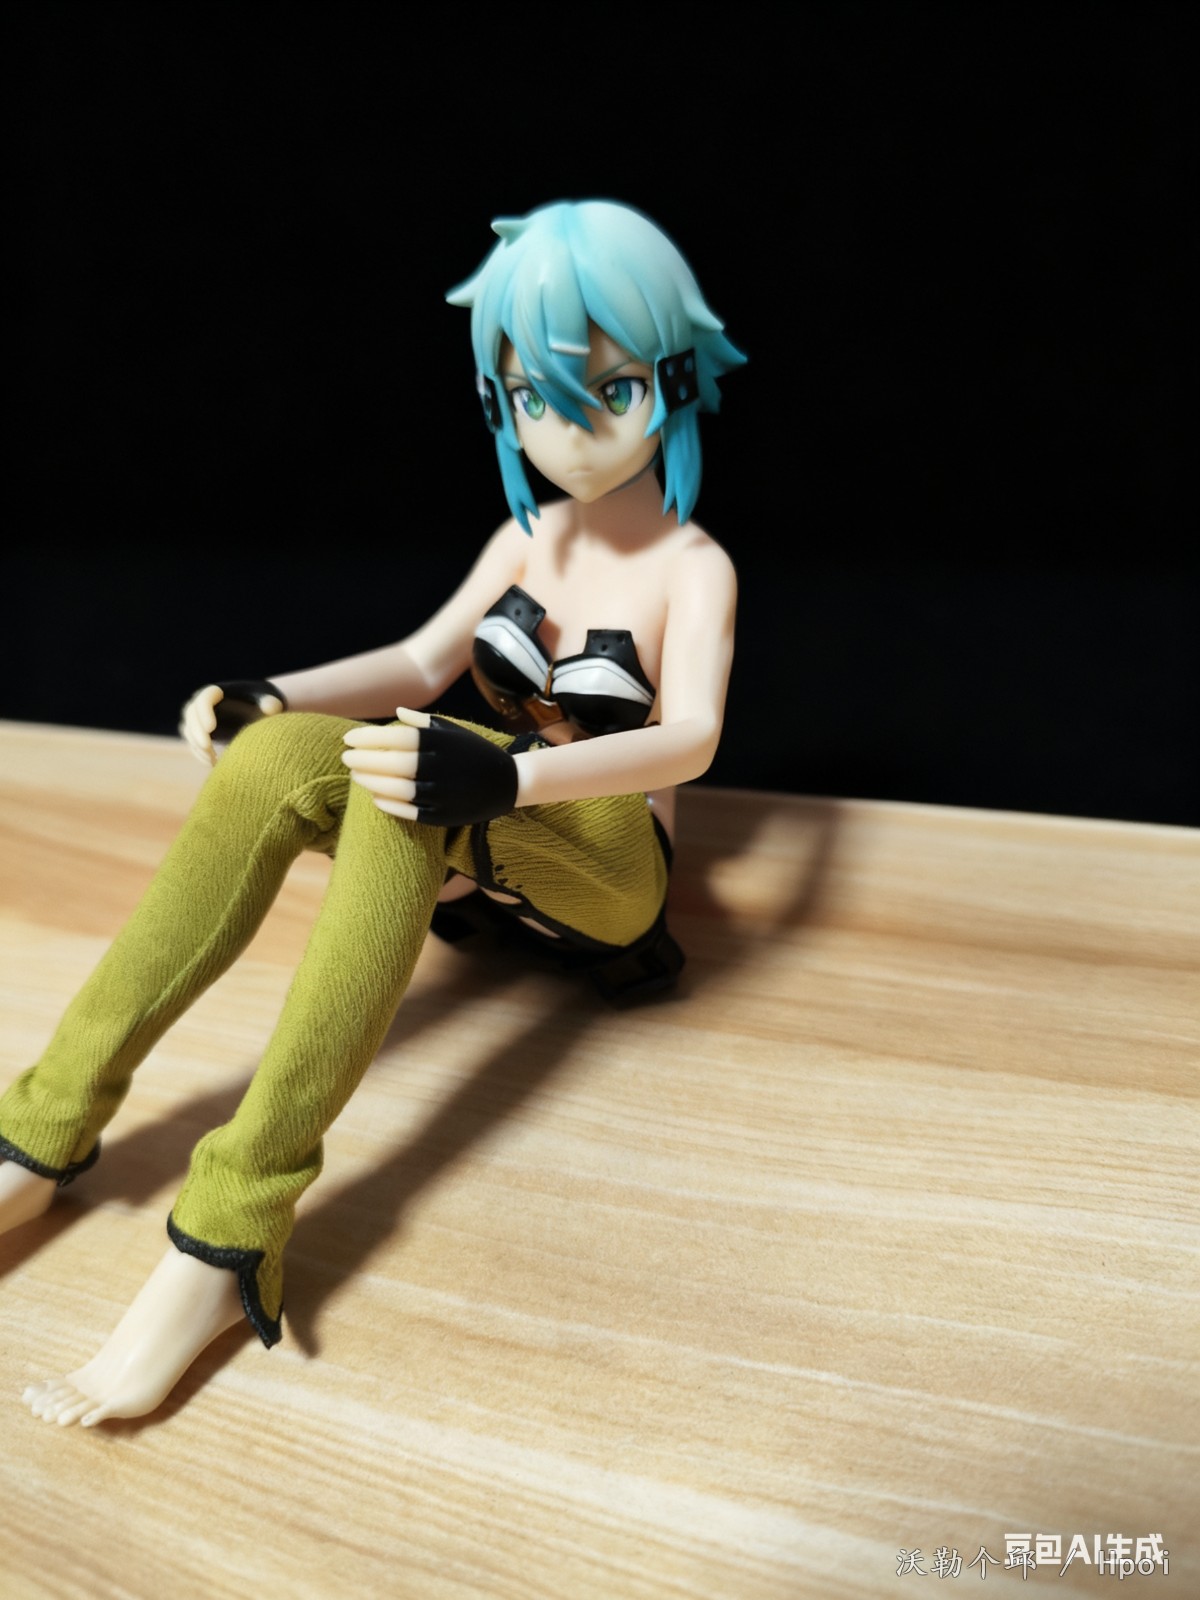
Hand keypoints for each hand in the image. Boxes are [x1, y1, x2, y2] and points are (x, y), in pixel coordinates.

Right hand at [179, 681, 284, 765]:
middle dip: (196, 731)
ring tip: (212, 759)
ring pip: (189, 730)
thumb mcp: (269, 702)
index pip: (205, 697)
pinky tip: (213, 763)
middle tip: (207, 746)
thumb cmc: (263, 704)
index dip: (204, 711)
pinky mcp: (199, 733)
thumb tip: (271, 707)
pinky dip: (201, 754)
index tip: (211, 727)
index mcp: (219, 691)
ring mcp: (199, 718)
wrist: (257, 713)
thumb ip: (271, 703)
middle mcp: (204, 703)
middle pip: (191, 714)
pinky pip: (193, 743)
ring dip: (197, 745)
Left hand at [342, 708, 517, 825]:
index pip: (396, 738)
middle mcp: (440, 766)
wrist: (508, 782)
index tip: (348, 738)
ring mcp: (442, 792)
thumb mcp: (453, 731)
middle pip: (393, 764)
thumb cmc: (474, 752)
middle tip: (346, 758)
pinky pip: (410, 811)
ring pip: (397, 789)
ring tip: (356, 776)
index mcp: (441, 742)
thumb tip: (396, 712)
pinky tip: (375, 798)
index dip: (368, 738)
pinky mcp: (444, 815)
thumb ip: (423, 722)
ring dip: (371, 782)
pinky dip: (389, 805)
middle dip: (364, 760)